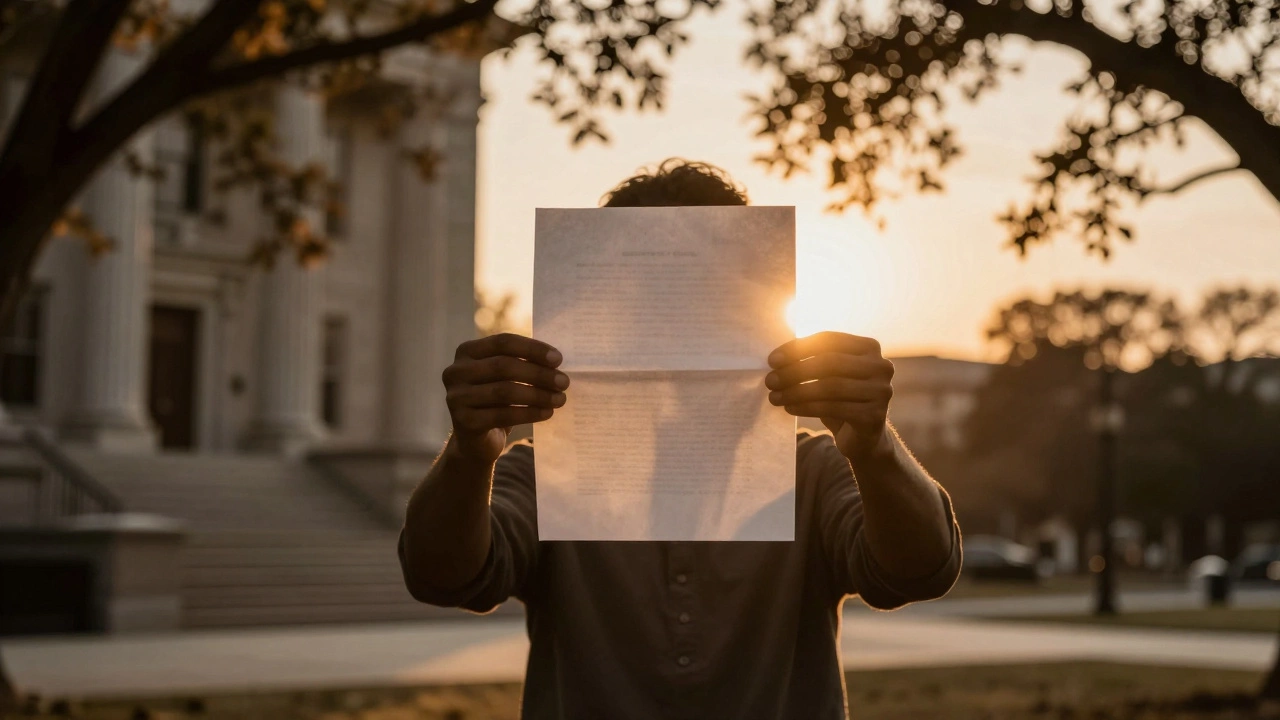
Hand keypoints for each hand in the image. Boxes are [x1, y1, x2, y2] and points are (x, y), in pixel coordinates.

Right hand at [442, 333, 568, 465]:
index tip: (558, 359)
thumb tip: (555, 360)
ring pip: (504, 391)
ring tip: (560, 399)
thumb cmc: (496, 401)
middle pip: (503, 366)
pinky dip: (529, 413)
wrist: (475, 441)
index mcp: (466, 352)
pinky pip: (503, 415)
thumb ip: (521, 362)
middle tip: (564, 382)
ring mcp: (456, 397)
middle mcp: (455, 371)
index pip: (502, 342)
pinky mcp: (463, 422)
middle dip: (538, 373)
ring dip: (538, 394)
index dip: (532, 349)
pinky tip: (547, 412)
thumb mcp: (504, 377)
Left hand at [765, 331, 893, 460]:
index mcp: (870, 347)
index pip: (830, 340)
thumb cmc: (841, 399)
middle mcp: (881, 366)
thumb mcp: (830, 375)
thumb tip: (777, 358)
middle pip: (830, 362)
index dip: (799, 347)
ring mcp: (881, 391)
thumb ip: (813, 360)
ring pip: (830, 386)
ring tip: (775, 396)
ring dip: (797, 391)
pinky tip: (789, 408)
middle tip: (771, 380)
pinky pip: (833, 408)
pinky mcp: (874, 416)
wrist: (862, 437)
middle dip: (795, 371)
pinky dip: (806, 407)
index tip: (772, 360)